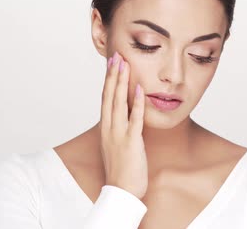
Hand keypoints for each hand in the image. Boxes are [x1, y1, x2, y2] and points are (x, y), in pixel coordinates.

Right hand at [99, 51, 147, 198]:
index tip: (112, 62)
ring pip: (119, 103)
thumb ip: (120, 126)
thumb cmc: (122, 169)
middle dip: (113, 75)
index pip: (106, 97)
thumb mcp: (117, 143)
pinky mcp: (131, 142)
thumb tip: (126, 112)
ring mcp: (119, 134)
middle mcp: (109, 127)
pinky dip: (137, 104)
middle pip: (110, 96)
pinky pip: (134, 119)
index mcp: (106, 127)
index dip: (109, 79)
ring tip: (125, 65)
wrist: (121, 191)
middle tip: (117, 55)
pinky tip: (140, 89)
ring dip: (122, 83)